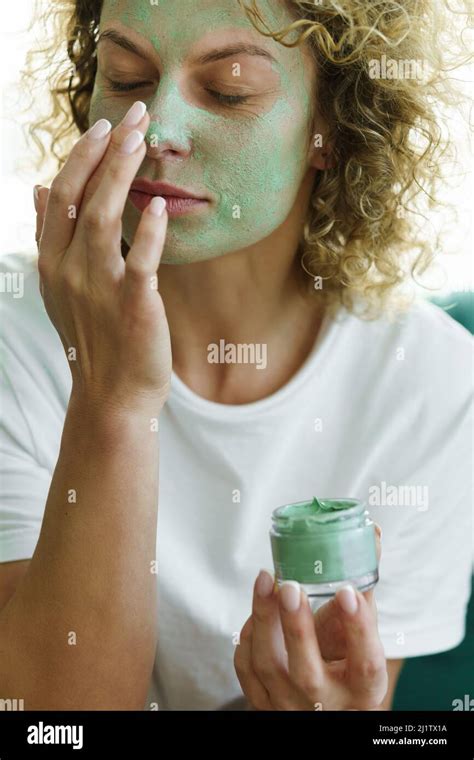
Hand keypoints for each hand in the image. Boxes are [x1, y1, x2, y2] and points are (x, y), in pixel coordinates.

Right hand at [34, 100, 171, 411]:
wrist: (111, 396)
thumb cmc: (94, 338)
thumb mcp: (60, 287)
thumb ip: (50, 237)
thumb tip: (35, 189)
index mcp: (52, 263)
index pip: (59, 196)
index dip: (80, 157)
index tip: (104, 127)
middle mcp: (69, 270)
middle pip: (79, 198)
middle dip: (104, 152)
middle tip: (133, 115)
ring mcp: (98, 289)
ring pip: (104, 219)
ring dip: (121, 175)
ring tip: (143, 139)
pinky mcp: (133, 307)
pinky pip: (139, 263)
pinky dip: (150, 234)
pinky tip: (160, 207)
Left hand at [234, 524, 386, 709]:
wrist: (326, 704)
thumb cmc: (347, 662)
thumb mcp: (364, 635)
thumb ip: (364, 587)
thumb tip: (371, 532)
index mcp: (363, 689)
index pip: (366, 663)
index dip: (357, 628)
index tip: (347, 591)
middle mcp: (326, 704)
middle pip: (307, 673)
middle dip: (296, 627)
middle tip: (291, 585)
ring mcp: (290, 706)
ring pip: (269, 666)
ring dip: (264, 620)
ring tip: (266, 580)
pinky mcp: (263, 703)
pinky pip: (247, 669)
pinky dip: (249, 635)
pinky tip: (258, 610)